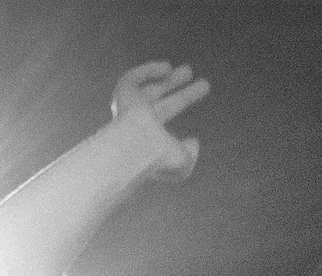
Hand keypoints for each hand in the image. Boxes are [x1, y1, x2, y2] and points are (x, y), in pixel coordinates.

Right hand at [112, 61, 208, 181]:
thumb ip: (190, 154)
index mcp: (152, 134)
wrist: (133, 150)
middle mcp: (140, 120)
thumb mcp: (182, 162)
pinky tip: (167, 67)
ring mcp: (129, 107)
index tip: (199, 91)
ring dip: (167, 78)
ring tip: (188, 70)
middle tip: (190, 72)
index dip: (183, 100)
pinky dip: (149, 70)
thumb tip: (193, 141)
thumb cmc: (156, 159)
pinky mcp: (122, 94)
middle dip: (176, 86)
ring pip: (149, 88)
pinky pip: (132, 78)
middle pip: (161, 98)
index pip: (167, 112)